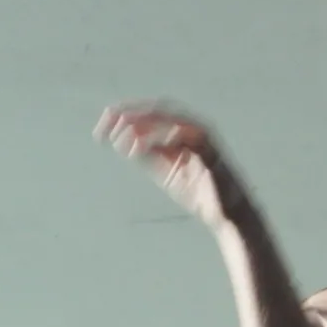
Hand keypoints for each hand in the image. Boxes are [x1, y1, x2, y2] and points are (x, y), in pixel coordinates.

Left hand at [94, 102, 251, 229]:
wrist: (225, 215)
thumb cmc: (196, 192)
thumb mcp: (165, 170)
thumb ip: (148, 154)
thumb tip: (121, 140)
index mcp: (180, 130)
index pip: (149, 115)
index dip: (124, 116)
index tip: (101, 127)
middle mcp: (192, 128)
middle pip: (158, 111)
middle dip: (131, 114)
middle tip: (107, 123)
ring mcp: (202, 139)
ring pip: (171, 121)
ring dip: (144, 125)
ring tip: (121, 134)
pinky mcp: (210, 154)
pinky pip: (186, 140)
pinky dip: (163, 139)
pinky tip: (140, 146)